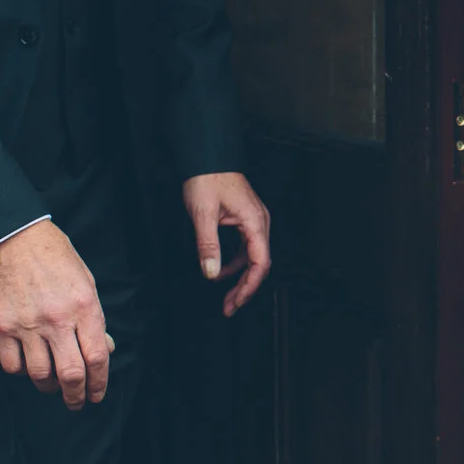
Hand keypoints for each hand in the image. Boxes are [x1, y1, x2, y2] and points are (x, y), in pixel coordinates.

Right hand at [0, 220, 109, 406]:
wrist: (13, 238)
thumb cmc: (55, 258)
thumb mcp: (86, 283)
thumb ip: (94, 319)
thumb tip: (103, 350)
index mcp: (84, 307)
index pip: (97, 358)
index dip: (99, 383)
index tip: (97, 394)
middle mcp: (57, 319)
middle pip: (71, 374)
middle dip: (76, 395)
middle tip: (77, 402)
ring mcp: (26, 324)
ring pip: (40, 375)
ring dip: (49, 387)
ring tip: (52, 387)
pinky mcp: (0, 326)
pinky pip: (12, 365)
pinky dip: (22, 372)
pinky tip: (29, 367)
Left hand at [183, 171, 270, 315]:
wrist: (207, 156)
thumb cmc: (207, 179)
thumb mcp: (203, 214)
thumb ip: (208, 245)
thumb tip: (211, 273)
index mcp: (255, 222)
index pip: (260, 263)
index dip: (249, 287)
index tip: (235, 302)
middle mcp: (260, 223)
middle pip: (259, 264)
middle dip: (245, 288)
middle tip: (229, 307)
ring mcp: (254, 221)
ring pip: (252, 257)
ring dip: (240, 277)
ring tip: (226, 294)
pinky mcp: (246, 219)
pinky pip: (245, 247)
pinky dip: (235, 262)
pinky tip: (221, 270)